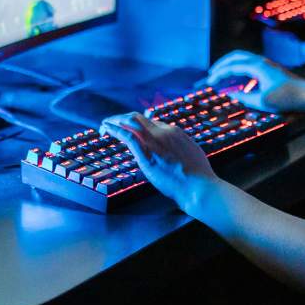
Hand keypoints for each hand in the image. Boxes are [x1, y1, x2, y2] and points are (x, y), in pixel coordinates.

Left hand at [100, 112, 217, 211]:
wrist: (199, 186)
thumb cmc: (198, 177)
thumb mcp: (192, 155)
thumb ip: (181, 148)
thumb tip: (175, 151)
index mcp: (175, 132)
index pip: (151, 122)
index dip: (138, 125)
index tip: (130, 130)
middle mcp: (164, 132)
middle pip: (138, 118)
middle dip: (123, 119)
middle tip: (112, 123)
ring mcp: (155, 141)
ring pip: (130, 122)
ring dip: (115, 121)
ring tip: (105, 124)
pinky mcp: (146, 154)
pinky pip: (126, 135)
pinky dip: (114, 129)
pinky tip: (106, 130)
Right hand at [206, 50, 303, 112]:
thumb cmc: (287, 98)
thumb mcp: (262, 101)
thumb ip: (244, 98)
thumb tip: (232, 94)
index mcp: (257, 66)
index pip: (232, 67)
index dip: (219, 74)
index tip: (209, 82)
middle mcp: (261, 62)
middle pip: (236, 57)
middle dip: (222, 64)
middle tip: (212, 74)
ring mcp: (266, 65)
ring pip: (243, 59)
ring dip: (231, 66)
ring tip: (221, 76)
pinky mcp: (270, 70)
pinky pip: (250, 66)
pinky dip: (240, 70)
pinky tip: (238, 82)